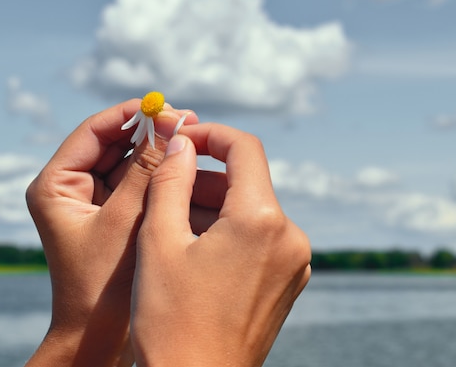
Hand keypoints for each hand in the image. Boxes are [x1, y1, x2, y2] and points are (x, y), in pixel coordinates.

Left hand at [24, 100, 196, 366]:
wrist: (98, 337)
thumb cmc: (101, 285)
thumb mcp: (126, 220)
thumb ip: (146, 170)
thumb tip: (169, 124)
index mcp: (56, 185)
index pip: (93, 131)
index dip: (130, 115)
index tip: (167, 107)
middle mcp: (71, 188)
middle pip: (113, 143)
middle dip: (150, 132)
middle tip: (189, 122)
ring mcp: (93, 201)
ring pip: (130, 162)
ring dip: (159, 153)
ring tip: (194, 142)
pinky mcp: (114, 215)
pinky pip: (139, 184)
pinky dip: (161, 177)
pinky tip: (188, 169)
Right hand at [130, 124, 311, 366]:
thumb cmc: (172, 320)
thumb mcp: (159, 240)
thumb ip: (171, 179)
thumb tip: (181, 140)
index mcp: (262, 221)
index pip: (244, 148)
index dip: (209, 135)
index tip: (179, 140)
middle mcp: (291, 237)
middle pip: (248, 180)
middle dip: (205, 177)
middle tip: (164, 187)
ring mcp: (295, 262)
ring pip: (253, 209)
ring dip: (215, 205)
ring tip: (172, 222)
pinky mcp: (290, 280)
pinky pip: (261, 237)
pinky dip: (231, 230)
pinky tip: (195, 248)